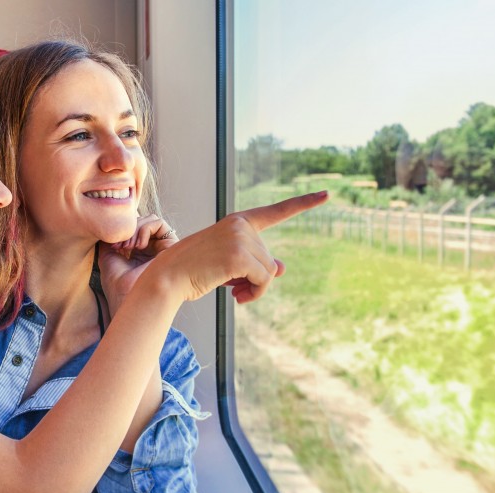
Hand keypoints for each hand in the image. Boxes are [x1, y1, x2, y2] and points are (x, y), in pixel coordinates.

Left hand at [98, 215, 177, 314]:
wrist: (127, 300)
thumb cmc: (118, 286)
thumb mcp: (108, 256)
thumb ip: (111, 239)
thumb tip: (111, 223)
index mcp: (140, 253)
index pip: (134, 228)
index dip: (122, 231)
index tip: (112, 245)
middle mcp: (152, 250)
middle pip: (142, 222)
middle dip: (128, 229)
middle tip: (119, 245)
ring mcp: (162, 248)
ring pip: (150, 220)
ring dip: (135, 228)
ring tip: (128, 246)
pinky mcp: (172, 247)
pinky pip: (159, 223)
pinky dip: (145, 228)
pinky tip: (139, 245)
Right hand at [140, 191, 325, 303]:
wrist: (168, 278)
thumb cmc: (195, 272)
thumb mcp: (229, 265)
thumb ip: (256, 263)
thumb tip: (281, 268)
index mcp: (238, 222)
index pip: (276, 211)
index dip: (304, 203)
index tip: (326, 194)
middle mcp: (241, 225)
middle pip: (269, 259)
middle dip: (256, 279)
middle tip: (234, 289)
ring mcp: (240, 238)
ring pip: (269, 272)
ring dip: (255, 289)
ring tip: (234, 293)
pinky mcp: (239, 255)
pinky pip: (263, 281)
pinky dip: (254, 294)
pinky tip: (236, 296)